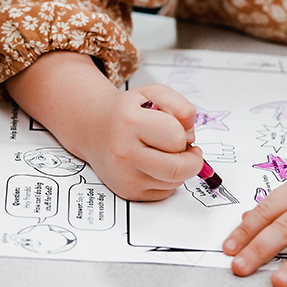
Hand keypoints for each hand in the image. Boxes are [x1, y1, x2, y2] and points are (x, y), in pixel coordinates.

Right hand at [5, 52, 203, 201]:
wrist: (94, 128)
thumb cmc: (126, 111)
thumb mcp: (154, 93)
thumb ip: (180, 106)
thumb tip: (190, 135)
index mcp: (130, 122)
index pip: (176, 138)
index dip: (184, 133)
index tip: (180, 129)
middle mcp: (123, 152)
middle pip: (177, 169)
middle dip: (193, 160)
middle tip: (189, 150)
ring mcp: (124, 176)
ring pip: (174, 182)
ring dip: (179, 168)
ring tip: (165, 152)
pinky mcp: (128, 193)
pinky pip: (164, 192)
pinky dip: (168, 179)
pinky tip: (156, 163)